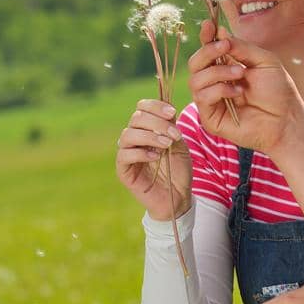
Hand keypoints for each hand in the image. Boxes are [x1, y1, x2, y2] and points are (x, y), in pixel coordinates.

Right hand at [115, 99, 191, 220]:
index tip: (172, 112)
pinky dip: (141, 153)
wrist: (179, 197)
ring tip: (167, 145)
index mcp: (146, 129)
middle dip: (157, 123)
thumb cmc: (178, 171)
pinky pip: (125, 155)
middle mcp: (134, 138)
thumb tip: (167, 110)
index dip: (155, 106)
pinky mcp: (123, 170)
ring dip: (150, 136)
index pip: (142, 108)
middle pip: (136, 118)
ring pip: (128, 134)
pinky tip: (156, 157)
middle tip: (174, 134)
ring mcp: (127, 154)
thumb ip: (171, 128)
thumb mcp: (179, 145)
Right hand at [187, 17, 303, 158]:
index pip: (207, 50)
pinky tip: (237, 93)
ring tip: (240, 74)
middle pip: (195, 63)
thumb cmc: (278, 91)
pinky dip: (219, 90)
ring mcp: (211, 101)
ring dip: (217, 72)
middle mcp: (215, 83)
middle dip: (208, 51)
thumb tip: (221, 33)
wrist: (286, 120)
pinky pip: (202, 97)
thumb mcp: (264, 61)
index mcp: (226, 67)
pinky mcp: (210, 118)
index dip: (205, 37)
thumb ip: (242, 47)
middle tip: (226, 47)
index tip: (209, 25)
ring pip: (195, 79)